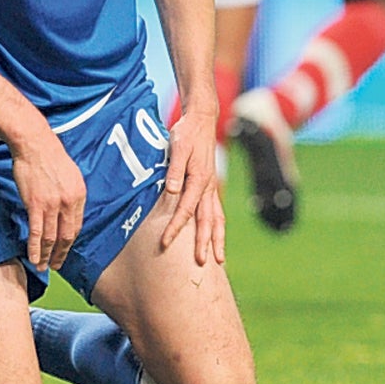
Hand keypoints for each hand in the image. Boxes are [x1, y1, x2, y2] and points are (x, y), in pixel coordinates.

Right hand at [11, 130, 86, 271]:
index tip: (64, 250)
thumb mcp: (70, 174)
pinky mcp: (35, 204)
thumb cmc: (50, 156)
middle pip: (66, 236)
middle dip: (61, 254)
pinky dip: (35, 248)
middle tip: (56, 266)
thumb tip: (68, 211)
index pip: (76, 226)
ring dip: (47, 256)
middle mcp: (69, 202)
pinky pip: (37, 232)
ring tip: (43, 267)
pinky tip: (33, 258)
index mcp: (79, 195)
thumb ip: (71, 194)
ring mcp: (52, 205)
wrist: (34, 144)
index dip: (69, 242)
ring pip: (52, 238)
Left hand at [160, 114, 225, 266]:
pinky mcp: (211, 184)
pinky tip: (216, 237)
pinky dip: (217, 226)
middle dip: (204, 243)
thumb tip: (172, 192)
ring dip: (217, 239)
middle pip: (207, 220)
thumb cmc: (186, 133)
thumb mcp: (177, 147)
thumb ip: (174, 170)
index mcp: (199, 179)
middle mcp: (208, 186)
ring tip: (219, 260)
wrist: (202, 120)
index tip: (165, 243)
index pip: (186, 210)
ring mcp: (212, 186)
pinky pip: (216, 210)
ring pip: (217, 218)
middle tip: (201, 264)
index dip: (175, 228)